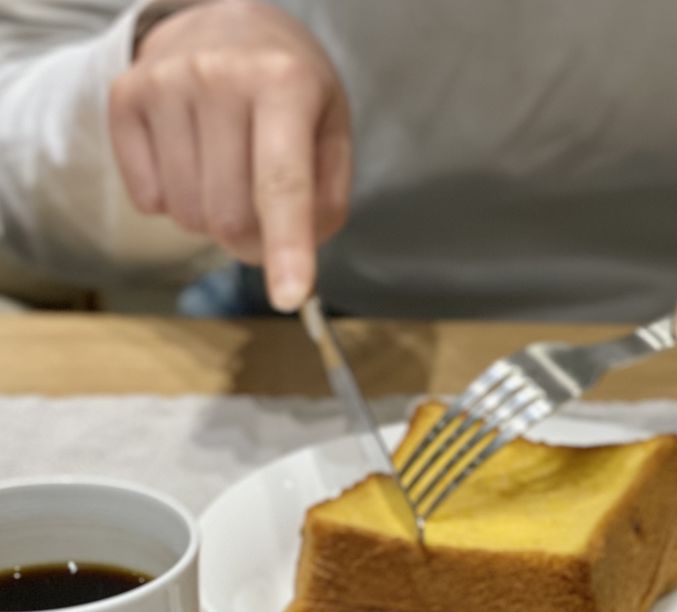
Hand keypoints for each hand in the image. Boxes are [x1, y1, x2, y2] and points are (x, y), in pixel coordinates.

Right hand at [109, 0, 350, 311]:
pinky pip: (148, 199)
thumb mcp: (331, 135)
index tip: (289, 298)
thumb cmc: (291, 93)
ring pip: (188, 214)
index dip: (287, 248)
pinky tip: (192, 161)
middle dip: (251, 238)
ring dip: (212, 218)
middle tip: (264, 211)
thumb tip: (291, 259)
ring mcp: (165, 82)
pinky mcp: (125, 96)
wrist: (230, 24)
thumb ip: (325, 203)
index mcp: (284, 84)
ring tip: (228, 171)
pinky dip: (173, 202)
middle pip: (229, 216)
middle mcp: (220, 76)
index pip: (282, 184)